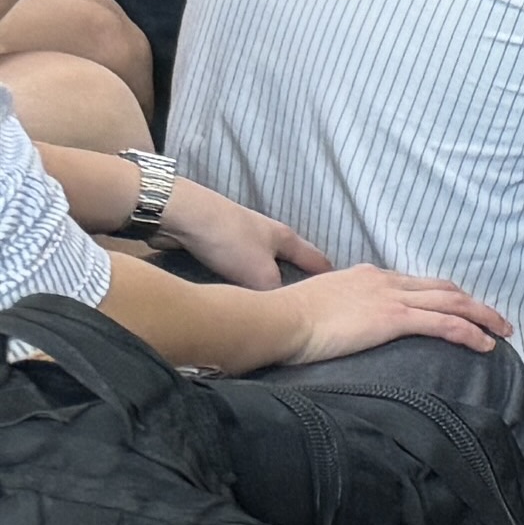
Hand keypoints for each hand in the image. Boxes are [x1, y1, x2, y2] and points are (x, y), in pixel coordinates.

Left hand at [148, 182, 320, 291]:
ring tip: (266, 297)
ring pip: (261, 262)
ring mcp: (241, 236)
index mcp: (286, 238)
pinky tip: (235, 288)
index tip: (338, 290)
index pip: (316, 259)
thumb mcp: (260, 274)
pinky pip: (238, 265)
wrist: (184, 216)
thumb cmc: (230, 241)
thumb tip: (280, 308)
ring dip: (264, 277)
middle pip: (288, 259)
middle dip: (295, 277)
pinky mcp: (217, 241)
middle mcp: (267, 235)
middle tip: (300, 298)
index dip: (328, 275)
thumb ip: (275, 293)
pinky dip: (241, 276)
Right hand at [262, 265, 510, 370]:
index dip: (444, 296)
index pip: (417, 283)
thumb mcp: (317, 305)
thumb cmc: (286, 321)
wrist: (277, 319)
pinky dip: (470, 333)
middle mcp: (385, 281)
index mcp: (368, 277)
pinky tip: (485, 345)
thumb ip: (337, 309)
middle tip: (496, 320)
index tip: (461, 308)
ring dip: (483, 317)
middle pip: (444, 289)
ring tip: (504, 333)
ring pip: (454, 303)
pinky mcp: (393, 318)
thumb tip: (339, 324)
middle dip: (474, 304)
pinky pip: (444, 323)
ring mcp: (391, 298)